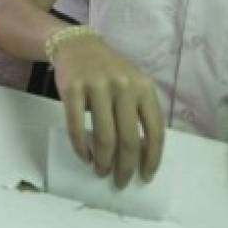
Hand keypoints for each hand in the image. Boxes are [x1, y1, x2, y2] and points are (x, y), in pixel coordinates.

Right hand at [52, 35, 164, 187]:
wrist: (78, 45)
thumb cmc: (110, 72)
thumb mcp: (133, 85)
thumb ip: (139, 112)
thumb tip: (141, 155)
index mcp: (144, 88)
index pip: (155, 131)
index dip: (152, 158)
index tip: (145, 177)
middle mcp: (123, 86)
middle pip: (129, 139)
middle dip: (125, 167)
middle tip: (120, 182)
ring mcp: (97, 86)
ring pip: (104, 137)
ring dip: (103, 161)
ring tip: (101, 170)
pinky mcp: (72, 89)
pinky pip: (77, 127)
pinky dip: (81, 148)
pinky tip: (84, 157)